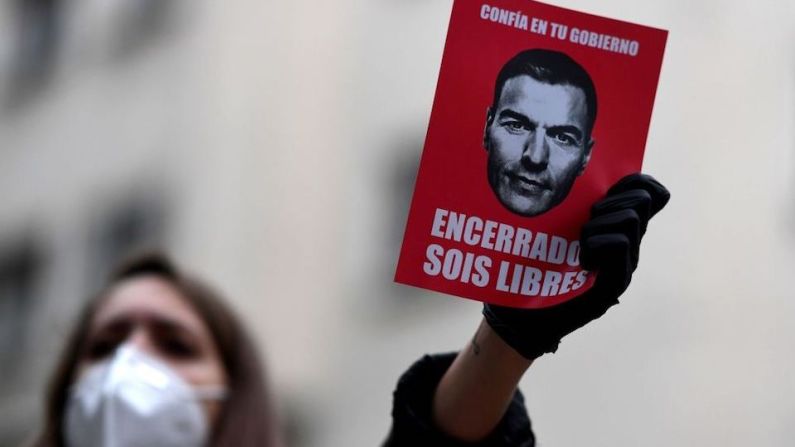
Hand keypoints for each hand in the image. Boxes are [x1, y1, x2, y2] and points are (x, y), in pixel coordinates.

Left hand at [483, 173, 670, 359]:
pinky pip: (621, 244)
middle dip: (611, 201)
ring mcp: (626, 265)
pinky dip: (596, 244)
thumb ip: (571, 205)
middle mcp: (630, 244)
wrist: (525, 314)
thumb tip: (575, 174)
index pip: (653, 194)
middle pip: (643, 201)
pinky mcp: (617, 283)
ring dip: (597, 224)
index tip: (608, 188)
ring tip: (580, 243)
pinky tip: (582, 262)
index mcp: (619, 226)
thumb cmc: (537, 266)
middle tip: (586, 220)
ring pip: (630, 220)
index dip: (638, 182)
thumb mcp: (555, 226)